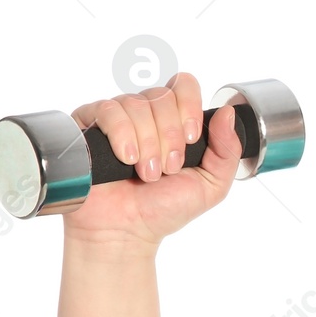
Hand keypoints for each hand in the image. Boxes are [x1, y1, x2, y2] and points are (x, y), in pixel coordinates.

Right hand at [61, 72, 244, 248]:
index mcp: (173, 120)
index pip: (183, 85)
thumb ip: (228, 150)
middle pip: (161, 96)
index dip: (189, 107)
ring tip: (147, 172)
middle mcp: (144, 114)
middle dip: (169, 137)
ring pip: (136, 104)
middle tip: (167, 168)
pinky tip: (127, 159)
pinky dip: (123, 134)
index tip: (191, 140)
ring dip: (148, 142)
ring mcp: (116, 119)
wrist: (126, 231)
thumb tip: (228, 111)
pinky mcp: (87, 126)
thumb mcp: (211, 184)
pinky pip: (107, 110)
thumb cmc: (164, 209)